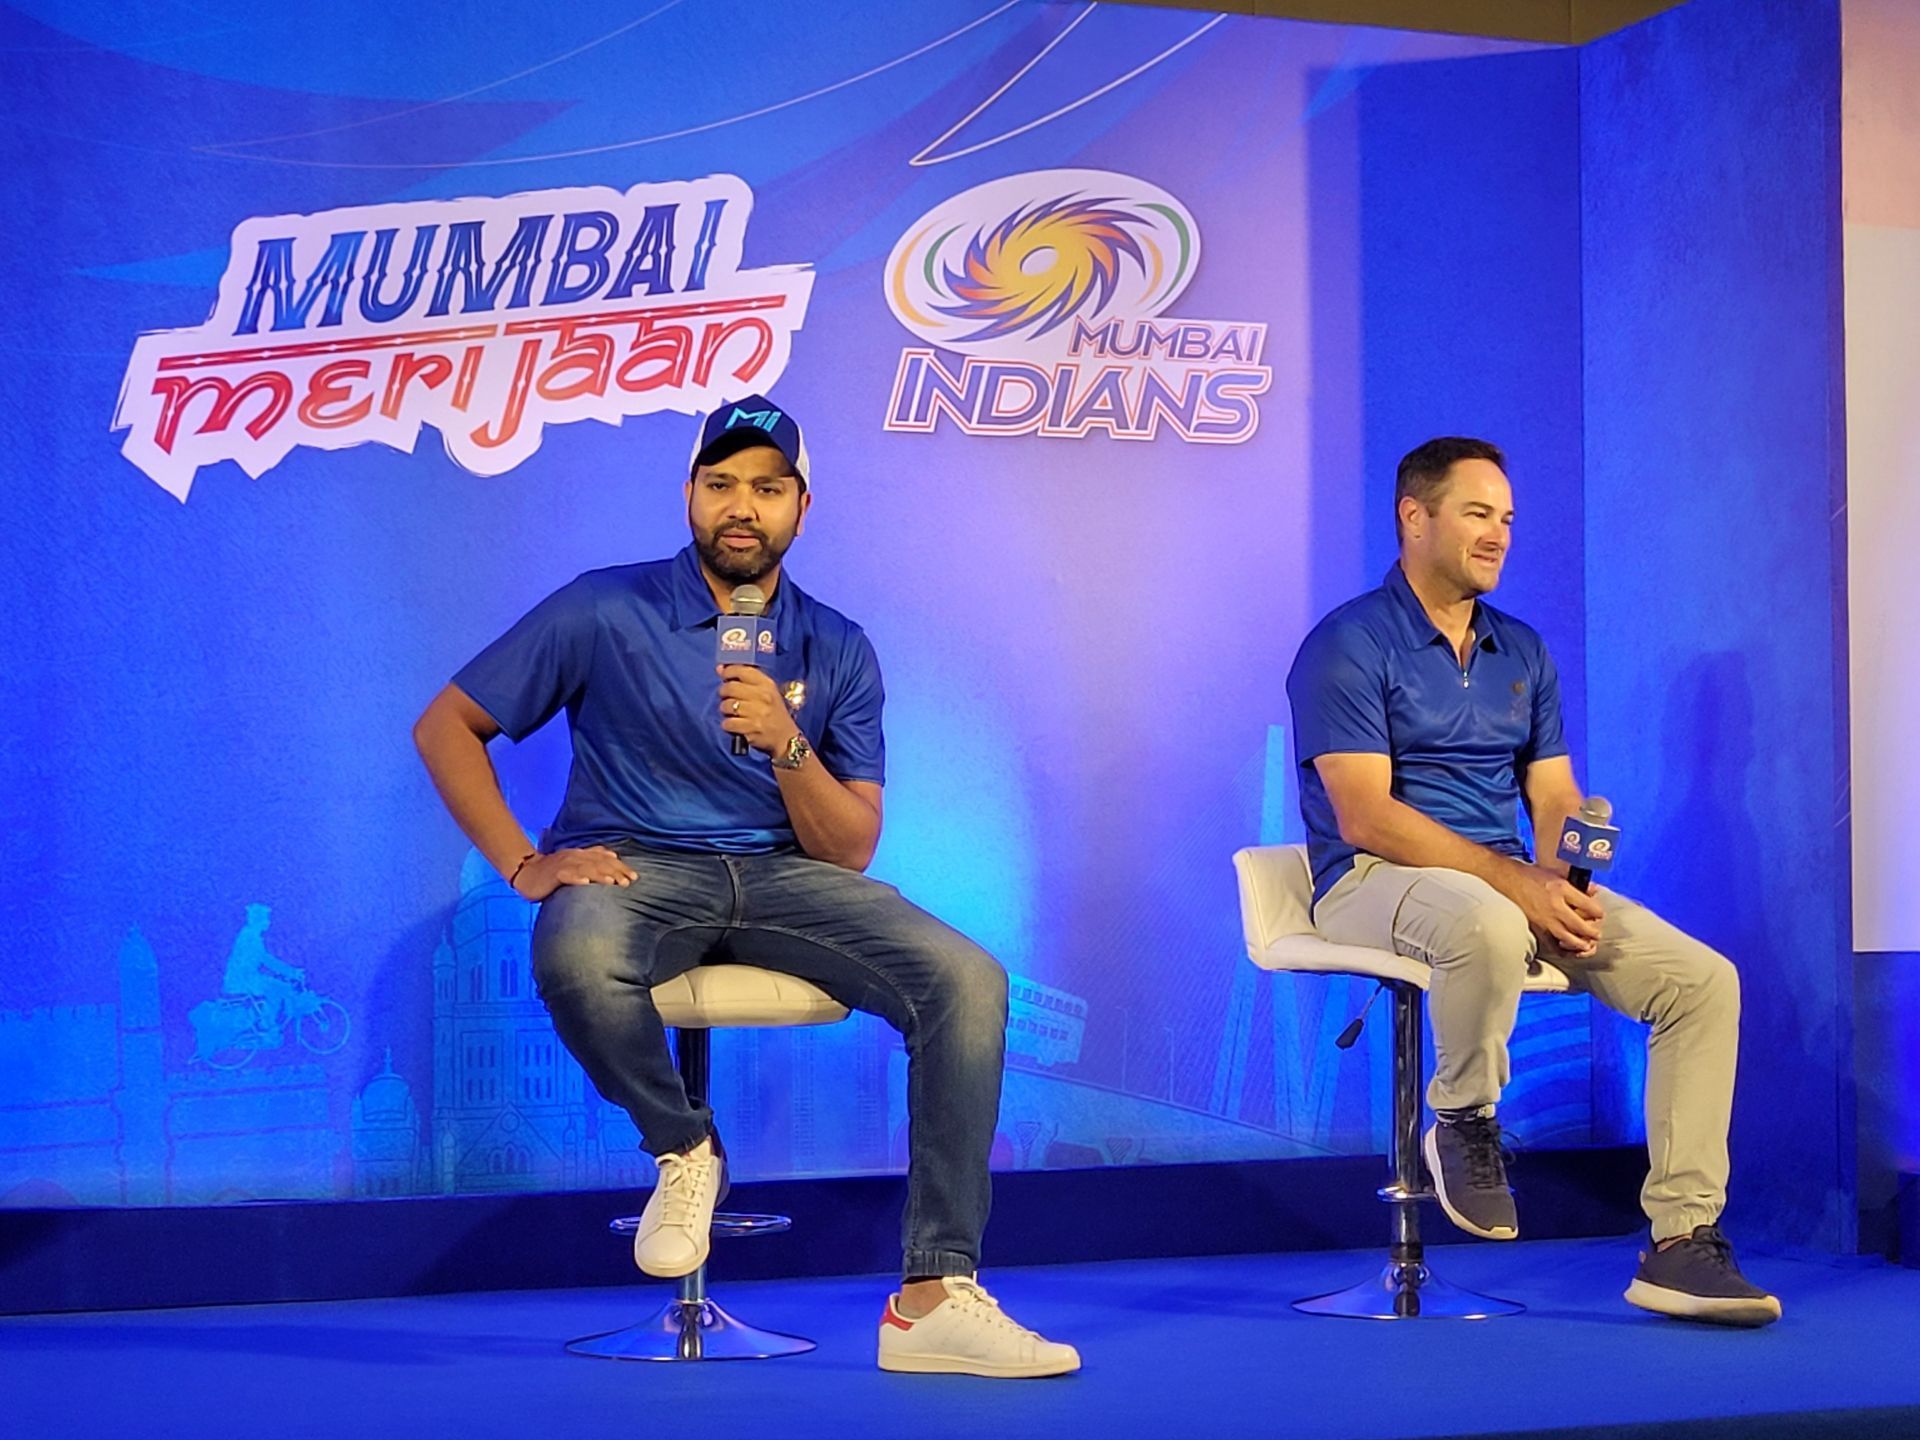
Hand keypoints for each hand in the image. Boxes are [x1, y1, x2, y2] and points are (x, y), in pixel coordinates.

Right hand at [511, 846, 637, 901]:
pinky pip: (566, 875)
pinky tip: (585, 884)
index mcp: (582, 854)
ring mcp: (564, 864)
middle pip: (599, 863)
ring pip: (585, 868)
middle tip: (628, 882)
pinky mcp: (554, 873)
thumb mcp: (575, 863)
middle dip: (615, 872)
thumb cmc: (553, 871)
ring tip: (612, 882)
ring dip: (599, 875)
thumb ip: (593, 859)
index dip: (621, 868)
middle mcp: (575, 856)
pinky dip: (576, 879)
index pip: (606, 860)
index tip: (634, 877)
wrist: (526, 872)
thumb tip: (613, 855)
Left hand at [717, 665, 799, 754]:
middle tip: (728, 698)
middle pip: (730, 687)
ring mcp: (757, 713)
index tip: (724, 675)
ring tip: (732, 712)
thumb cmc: (774, 712)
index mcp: (767, 685)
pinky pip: (727, 723)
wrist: (786, 738)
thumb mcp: (767, 692)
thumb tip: (720, 669)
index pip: (742, 670)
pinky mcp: (751, 728)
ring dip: (725, 710)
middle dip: (724, 693)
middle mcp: (762, 696)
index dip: (728, 671)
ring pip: (726, 705)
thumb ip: (745, 679)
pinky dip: (727, 725)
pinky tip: (734, 725)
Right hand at [1503, 861, 1604, 956]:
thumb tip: (1593, 892)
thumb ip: (1577, 884)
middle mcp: (1555, 906)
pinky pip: (1552, 944)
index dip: (1598, 912)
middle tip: (1596, 934)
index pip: (1588, 905)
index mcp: (1562, 889)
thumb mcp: (1558, 874)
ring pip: (1568, 937)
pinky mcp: (1537, 927)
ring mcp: (1545, 919)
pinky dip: (1562, 950)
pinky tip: (1569, 951)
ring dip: (1581, 944)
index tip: (1599, 914)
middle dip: (1592, 932)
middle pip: (1580, 925)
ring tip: (1588, 945)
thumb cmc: (1533, 876)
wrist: (1511, 881)